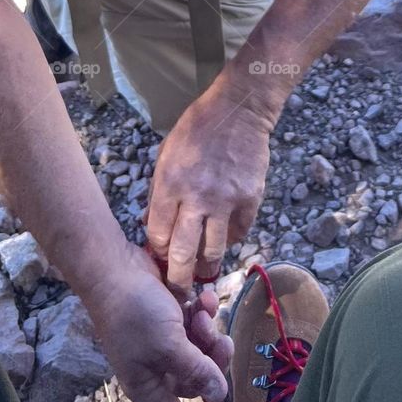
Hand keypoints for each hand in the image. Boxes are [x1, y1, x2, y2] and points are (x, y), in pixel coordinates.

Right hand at [91, 244, 230, 401]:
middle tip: (220, 340)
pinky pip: (195, 323)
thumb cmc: (135, 313)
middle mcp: (156, 366)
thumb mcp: (168, 345)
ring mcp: (162, 340)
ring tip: (202, 312)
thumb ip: (196, 371)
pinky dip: (203, 312)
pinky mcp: (169, 315)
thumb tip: (220, 395)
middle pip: (196, 380)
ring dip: (208, 331)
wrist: (114, 267)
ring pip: (200, 349)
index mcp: (148, 385)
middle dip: (213, 361)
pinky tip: (203, 298)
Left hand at [146, 81, 273, 297]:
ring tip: (202, 273)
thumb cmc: (197, 129)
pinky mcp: (250, 201)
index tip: (159, 257)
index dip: (157, 252)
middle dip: (178, 280)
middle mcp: (197, 197)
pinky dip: (230, 240)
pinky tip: (223, 237)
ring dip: (206, 267)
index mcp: (170, 183)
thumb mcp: (166, 155)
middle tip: (178, 290)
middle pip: (183, 255)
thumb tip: (151, 226)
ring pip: (214, 252)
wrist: (239, 111)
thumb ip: (158, 192)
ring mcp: (226, 201)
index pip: (158, 236)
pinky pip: (238, 234)